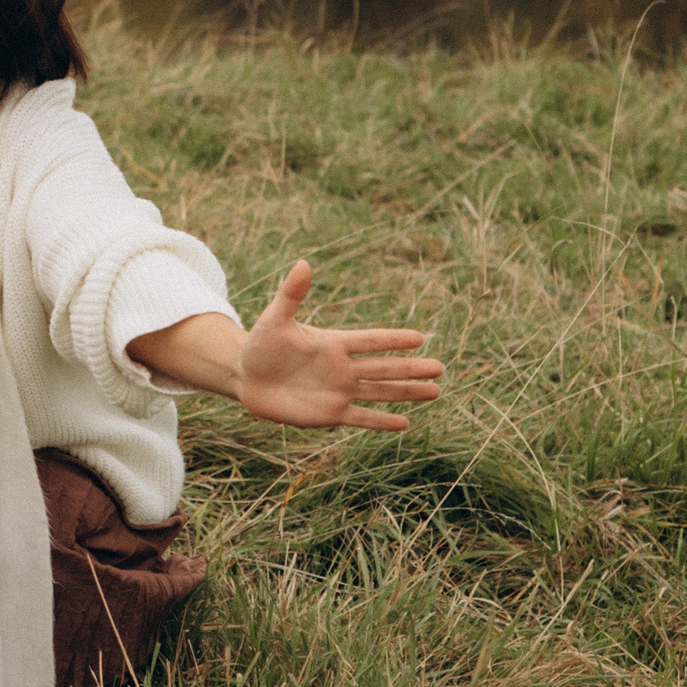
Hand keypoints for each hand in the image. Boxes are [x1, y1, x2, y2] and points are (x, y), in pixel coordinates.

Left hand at [232, 261, 443, 430]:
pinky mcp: (329, 413)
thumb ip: (291, 295)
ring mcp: (339, 391)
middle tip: (440, 368)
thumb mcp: (275, 319)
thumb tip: (303, 263)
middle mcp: (343, 368)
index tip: (420, 338)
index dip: (393, 339)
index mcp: (334, 343)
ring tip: (434, 392)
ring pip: (380, 393)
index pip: (371, 341)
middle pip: (384, 368)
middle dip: (412, 368)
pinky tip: (404, 423)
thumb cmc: (261, 344)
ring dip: (406, 393)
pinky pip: (360, 418)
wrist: (247, 377)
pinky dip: (381, 421)